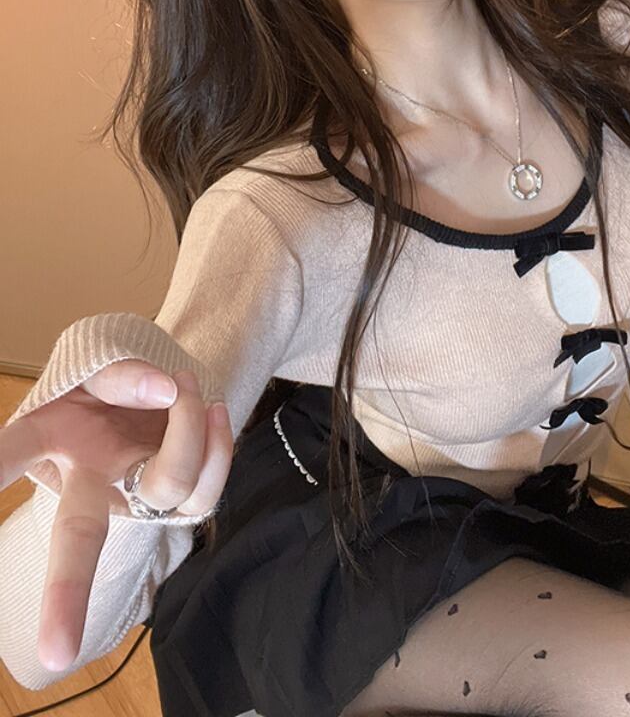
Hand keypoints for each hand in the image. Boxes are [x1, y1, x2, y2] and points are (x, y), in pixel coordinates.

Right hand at [0, 360, 232, 672]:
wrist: (148, 384)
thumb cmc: (105, 384)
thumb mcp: (97, 365)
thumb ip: (121, 374)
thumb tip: (164, 390)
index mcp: (53, 442)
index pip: (13, 452)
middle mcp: (90, 482)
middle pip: (78, 537)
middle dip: (67, 593)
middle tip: (57, 653)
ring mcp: (136, 491)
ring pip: (166, 488)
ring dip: (186, 430)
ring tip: (182, 384)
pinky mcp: (180, 494)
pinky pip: (207, 487)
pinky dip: (220, 445)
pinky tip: (213, 409)